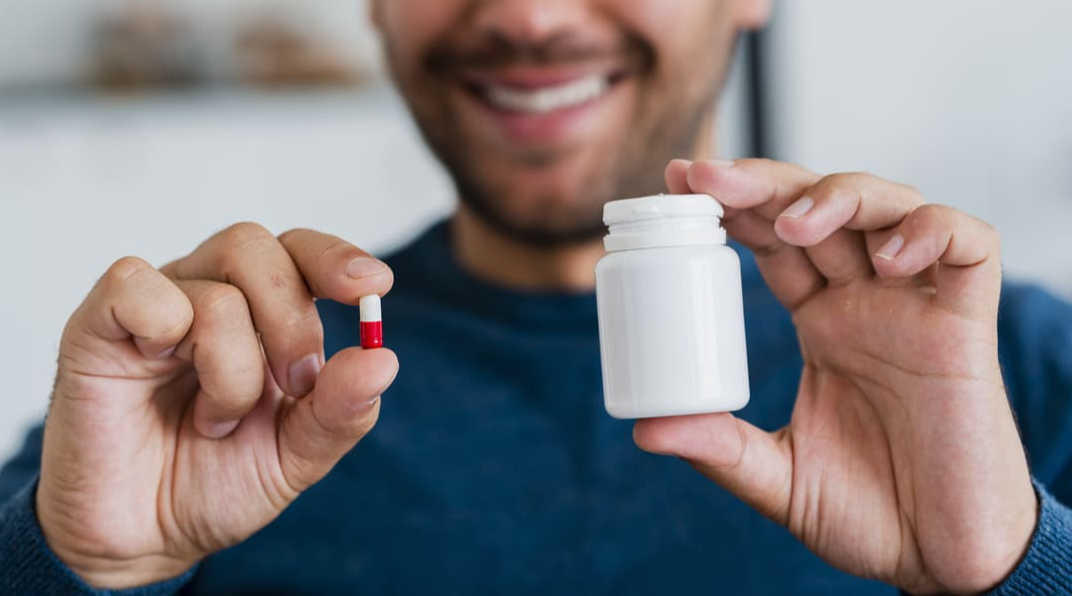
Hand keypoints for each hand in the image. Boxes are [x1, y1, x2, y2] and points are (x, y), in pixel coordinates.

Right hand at [37, 223, 397, 588]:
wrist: (145, 539)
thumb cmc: (218, 482)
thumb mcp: (298, 455)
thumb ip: (342, 409)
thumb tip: (383, 359)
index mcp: (263, 314)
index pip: (299, 252)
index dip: (334, 258)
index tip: (372, 287)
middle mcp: (209, 293)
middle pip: (257, 249)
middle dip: (292, 324)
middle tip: (292, 385)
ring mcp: (155, 306)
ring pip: (215, 293)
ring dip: (232, 370)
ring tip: (217, 420)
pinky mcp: (98, 324)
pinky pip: (136, 286)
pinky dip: (163, 330)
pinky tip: (158, 375)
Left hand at [634, 159, 1037, 594]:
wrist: (941, 558)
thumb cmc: (869, 516)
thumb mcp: (778, 479)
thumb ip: (720, 451)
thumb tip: (644, 429)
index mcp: (822, 322)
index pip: (774, 240)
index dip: (735, 204)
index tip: (679, 181)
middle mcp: (867, 302)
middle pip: (819, 207)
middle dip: (765, 182)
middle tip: (707, 177)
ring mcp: (917, 308)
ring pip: (889, 207)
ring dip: (839, 196)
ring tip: (792, 223)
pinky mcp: (968, 326)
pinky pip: (968, 249)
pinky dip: (931, 232)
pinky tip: (888, 257)